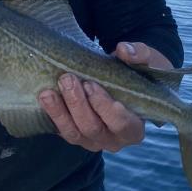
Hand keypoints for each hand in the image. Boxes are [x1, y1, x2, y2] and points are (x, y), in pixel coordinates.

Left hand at [38, 41, 172, 153]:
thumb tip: (124, 50)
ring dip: (59, 112)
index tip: (91, 85)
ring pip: (73, 133)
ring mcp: (91, 140)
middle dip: (78, 104)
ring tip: (48, 91)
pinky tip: (44, 96)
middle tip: (67, 79)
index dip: (105, 107)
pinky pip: (60, 129)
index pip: (121, 124)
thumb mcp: (147, 62)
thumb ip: (140, 55)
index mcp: (134, 128)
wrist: (122, 79)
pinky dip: (51, 114)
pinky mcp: (74, 134)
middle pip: (92, 129)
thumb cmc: (138, 74)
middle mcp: (113, 140)